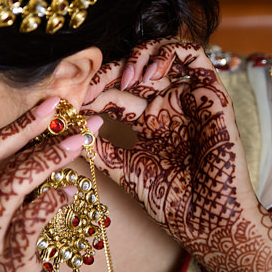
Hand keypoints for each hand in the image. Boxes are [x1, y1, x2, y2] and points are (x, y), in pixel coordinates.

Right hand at [0, 97, 95, 271]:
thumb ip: (5, 184)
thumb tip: (43, 138)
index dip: (18, 125)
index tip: (50, 103)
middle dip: (39, 133)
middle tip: (74, 117)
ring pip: (15, 185)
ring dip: (51, 158)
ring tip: (81, 143)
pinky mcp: (8, 263)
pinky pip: (32, 220)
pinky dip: (54, 199)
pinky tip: (72, 191)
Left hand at [84, 43, 261, 255]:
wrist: (207, 220)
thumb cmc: (169, 202)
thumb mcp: (121, 170)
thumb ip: (95, 146)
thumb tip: (62, 125)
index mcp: (142, 123)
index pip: (111, 92)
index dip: (90, 91)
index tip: (70, 101)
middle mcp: (164, 106)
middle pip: (132, 70)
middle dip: (107, 73)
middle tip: (90, 87)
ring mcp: (186, 97)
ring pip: (160, 53)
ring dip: (137, 56)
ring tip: (124, 79)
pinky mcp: (210, 93)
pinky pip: (194, 55)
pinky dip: (169, 51)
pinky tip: (149, 72)